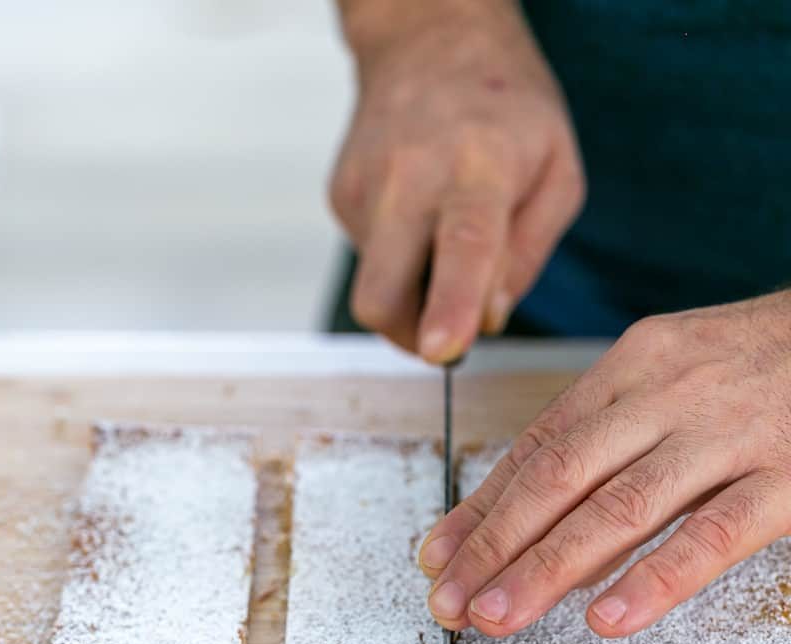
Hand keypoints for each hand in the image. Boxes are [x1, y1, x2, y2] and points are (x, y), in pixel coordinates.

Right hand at [330, 0, 584, 361]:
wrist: (429, 38)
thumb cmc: (506, 109)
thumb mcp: (558, 173)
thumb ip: (529, 255)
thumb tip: (488, 318)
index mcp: (477, 166)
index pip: (462, 246)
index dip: (449, 305)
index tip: (440, 349)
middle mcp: (409, 176)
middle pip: (382, 295)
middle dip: (411, 335)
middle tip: (447, 331)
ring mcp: (364, 187)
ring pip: (372, 288)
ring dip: (410, 293)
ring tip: (439, 240)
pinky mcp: (340, 195)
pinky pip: (368, 261)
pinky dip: (398, 259)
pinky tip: (417, 215)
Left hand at [419, 291, 790, 635]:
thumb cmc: (752, 364)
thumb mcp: (669, 374)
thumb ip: (606, 439)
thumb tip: (538, 519)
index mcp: (630, 367)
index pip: (537, 446)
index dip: (481, 508)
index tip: (438, 557)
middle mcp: (666, 395)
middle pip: (559, 476)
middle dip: (495, 545)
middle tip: (449, 601)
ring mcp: (726, 434)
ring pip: (620, 507)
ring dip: (546, 568)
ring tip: (496, 616)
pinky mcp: (788, 475)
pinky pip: (713, 534)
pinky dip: (655, 578)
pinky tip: (606, 619)